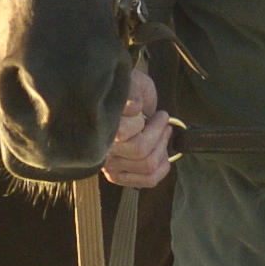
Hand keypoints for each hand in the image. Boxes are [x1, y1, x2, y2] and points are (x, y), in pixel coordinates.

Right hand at [103, 68, 171, 189]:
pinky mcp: (117, 175)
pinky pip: (147, 180)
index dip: (143, 122)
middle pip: (140, 150)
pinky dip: (162, 169)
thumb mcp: (130, 85)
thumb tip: (134, 108)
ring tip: (164, 132)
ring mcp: (109, 164)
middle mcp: (102, 148)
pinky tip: (164, 155)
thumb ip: (132, 95)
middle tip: (162, 121)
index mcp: (100, 125)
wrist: (121, 96)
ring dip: (162, 147)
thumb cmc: (128, 91)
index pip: (125, 132)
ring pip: (147, 164)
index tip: (150, 111)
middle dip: (157, 133)